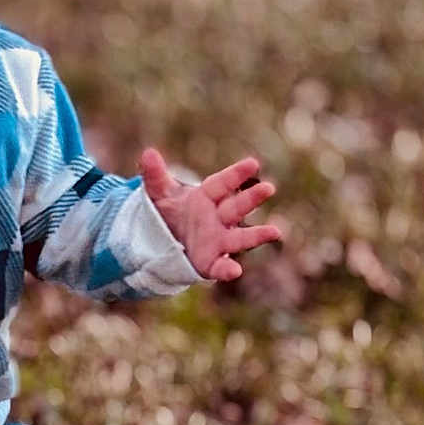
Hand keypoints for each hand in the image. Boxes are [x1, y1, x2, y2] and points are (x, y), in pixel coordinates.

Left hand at [139, 148, 281, 281]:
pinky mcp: (210, 262)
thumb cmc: (167, 213)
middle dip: (251, 199)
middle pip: (237, 207)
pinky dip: (227, 269)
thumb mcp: (158, 195)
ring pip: (240, 238)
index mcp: (207, 197)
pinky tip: (234, 271)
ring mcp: (217, 240)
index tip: (253, 164)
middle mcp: (218, 217)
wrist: (160, 243)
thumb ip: (155, 176)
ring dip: (257, 235)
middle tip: (268, 188)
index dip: (236, 174)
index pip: (223, 183)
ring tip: (275, 232)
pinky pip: (220, 267)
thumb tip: (148, 153)